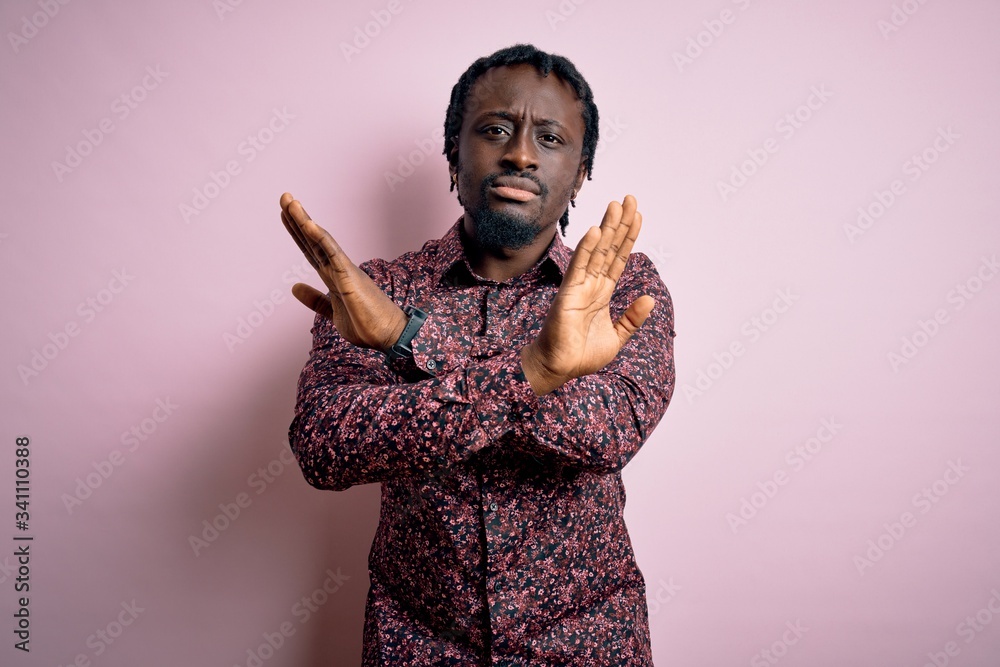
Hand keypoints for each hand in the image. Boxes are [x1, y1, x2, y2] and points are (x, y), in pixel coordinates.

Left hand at [280, 192, 407, 351]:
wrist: (389, 335)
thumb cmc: (367, 324)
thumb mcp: (332, 312)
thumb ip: (315, 299)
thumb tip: (294, 287)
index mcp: (334, 276)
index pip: (312, 249)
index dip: (298, 232)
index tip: (285, 214)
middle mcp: (338, 268)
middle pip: (313, 240)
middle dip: (297, 219)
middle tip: (285, 197)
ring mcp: (344, 270)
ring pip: (321, 241)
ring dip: (304, 221)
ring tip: (291, 202)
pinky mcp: (350, 277)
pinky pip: (332, 254)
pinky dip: (320, 238)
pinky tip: (308, 224)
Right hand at [520, 194, 654, 394]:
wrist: (560, 368)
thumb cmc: (582, 355)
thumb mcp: (618, 337)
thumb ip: (632, 318)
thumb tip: (651, 298)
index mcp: (602, 293)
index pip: (618, 259)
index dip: (628, 237)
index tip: (638, 216)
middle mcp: (591, 284)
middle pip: (609, 248)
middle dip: (620, 224)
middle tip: (630, 199)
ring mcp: (579, 287)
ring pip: (597, 252)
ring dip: (607, 228)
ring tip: (617, 205)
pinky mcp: (568, 294)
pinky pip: (580, 267)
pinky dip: (587, 249)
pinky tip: (595, 231)